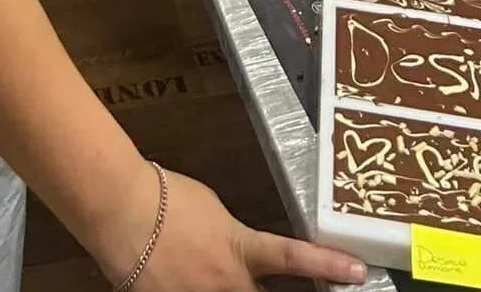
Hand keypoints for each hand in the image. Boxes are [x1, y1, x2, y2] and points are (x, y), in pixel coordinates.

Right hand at [116, 168, 367, 289]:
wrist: (121, 205)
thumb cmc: (165, 197)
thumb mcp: (214, 211)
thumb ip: (234, 238)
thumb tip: (240, 252)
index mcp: (240, 251)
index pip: (295, 260)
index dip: (330, 266)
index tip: (359, 271)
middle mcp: (227, 285)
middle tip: (253, 278)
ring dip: (226, 289)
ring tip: (204, 270)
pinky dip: (188, 290)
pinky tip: (177, 278)